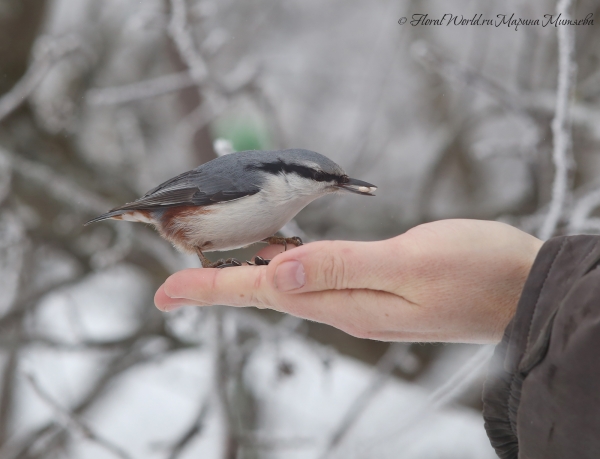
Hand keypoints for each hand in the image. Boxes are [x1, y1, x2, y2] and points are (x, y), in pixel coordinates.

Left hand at [154, 219, 542, 342]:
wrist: (522, 289)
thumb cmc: (476, 272)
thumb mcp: (410, 264)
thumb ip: (343, 266)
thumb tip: (280, 270)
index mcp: (347, 303)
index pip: (265, 293)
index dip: (214, 289)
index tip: (166, 292)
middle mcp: (346, 307)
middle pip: (269, 293)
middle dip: (219, 286)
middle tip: (174, 285)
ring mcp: (361, 301)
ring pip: (290, 287)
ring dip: (248, 277)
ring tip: (211, 272)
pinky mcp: (376, 288)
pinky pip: (316, 279)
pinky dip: (286, 267)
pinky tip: (276, 257)